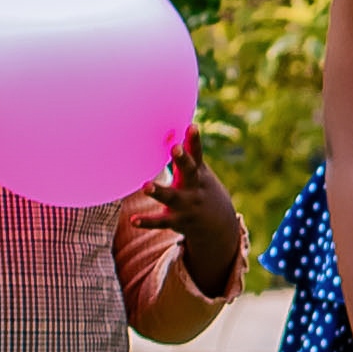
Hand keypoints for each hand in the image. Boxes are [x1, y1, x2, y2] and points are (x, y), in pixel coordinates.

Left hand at [124, 125, 244, 292]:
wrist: (219, 225)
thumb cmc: (201, 189)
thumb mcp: (199, 172)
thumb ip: (189, 152)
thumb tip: (179, 126)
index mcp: (198, 173)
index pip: (197, 154)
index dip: (195, 140)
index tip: (192, 126)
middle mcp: (194, 187)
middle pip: (189, 171)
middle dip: (183, 160)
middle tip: (176, 148)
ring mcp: (187, 205)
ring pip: (173, 197)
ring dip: (159, 191)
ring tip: (145, 185)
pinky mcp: (178, 220)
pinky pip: (162, 221)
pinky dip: (148, 221)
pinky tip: (133, 220)